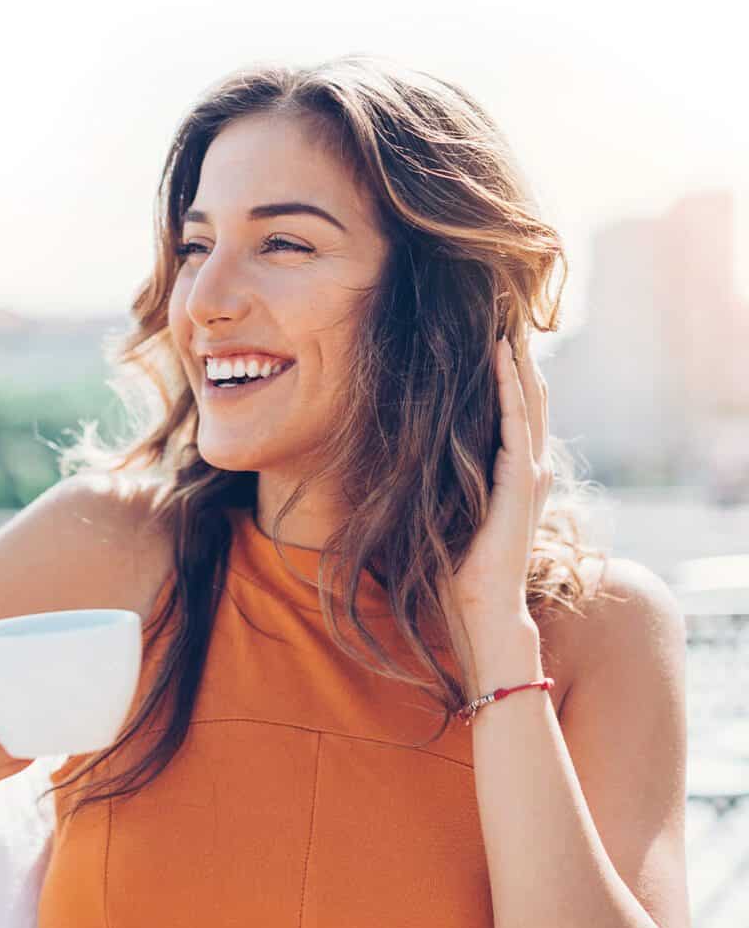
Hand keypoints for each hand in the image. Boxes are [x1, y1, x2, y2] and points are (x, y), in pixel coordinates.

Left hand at [438, 331, 551, 691]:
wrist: (481, 608)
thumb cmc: (458, 573)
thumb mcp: (445, 517)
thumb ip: (439, 489)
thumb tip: (399, 467)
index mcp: (511, 480)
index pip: (513, 418)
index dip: (508, 380)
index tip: (494, 344)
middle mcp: (527, 471)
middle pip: (528, 402)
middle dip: (519, 361)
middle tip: (510, 319)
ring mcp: (529, 475)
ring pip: (528, 403)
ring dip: (519, 363)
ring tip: (511, 324)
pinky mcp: (521, 481)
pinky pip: (516, 422)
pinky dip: (511, 387)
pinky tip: (504, 357)